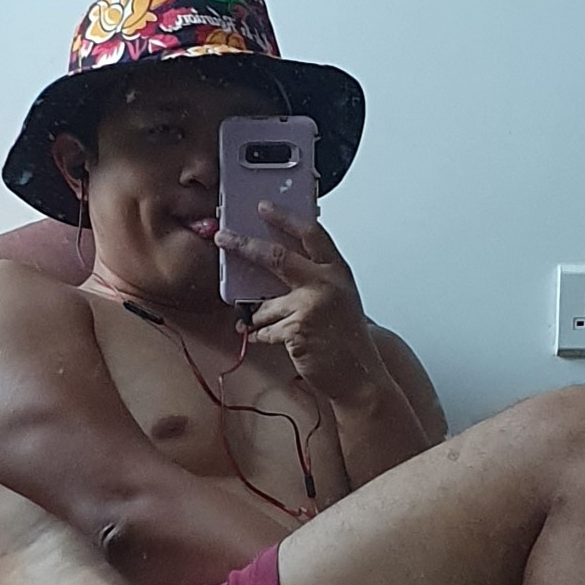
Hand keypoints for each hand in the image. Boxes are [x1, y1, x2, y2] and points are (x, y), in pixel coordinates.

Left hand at [215, 202, 388, 404]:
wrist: (359, 377)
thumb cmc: (347, 341)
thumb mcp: (339, 299)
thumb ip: (315, 278)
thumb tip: (277, 263)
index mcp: (337, 271)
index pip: (309, 232)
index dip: (284, 217)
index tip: (262, 207)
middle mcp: (326, 283)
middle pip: (276, 255)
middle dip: (244, 245)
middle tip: (224, 238)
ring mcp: (311, 305)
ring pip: (265, 304)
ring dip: (259, 317)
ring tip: (266, 326)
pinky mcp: (296, 329)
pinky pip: (264, 329)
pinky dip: (262, 336)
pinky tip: (269, 340)